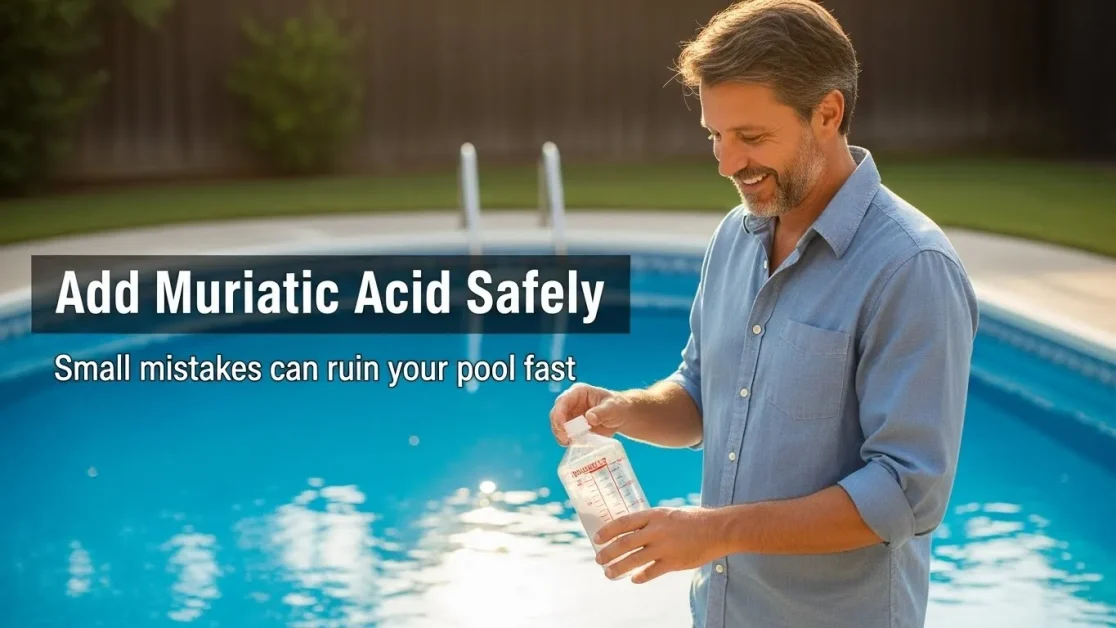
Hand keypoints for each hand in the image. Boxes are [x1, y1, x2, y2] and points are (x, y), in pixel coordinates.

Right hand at [549, 382, 636, 445]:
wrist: (622, 416)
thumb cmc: (618, 406)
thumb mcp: (613, 407)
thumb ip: (601, 412)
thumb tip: (589, 418)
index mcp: (579, 392)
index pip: (563, 401)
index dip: (559, 413)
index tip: (563, 427)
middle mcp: (571, 403)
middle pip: (556, 414)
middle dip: (558, 427)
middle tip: (566, 439)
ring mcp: (571, 415)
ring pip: (558, 426)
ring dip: (561, 435)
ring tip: (570, 442)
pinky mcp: (573, 427)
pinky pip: (565, 434)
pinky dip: (567, 440)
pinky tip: (574, 444)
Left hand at [593, 507, 726, 582]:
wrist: (718, 529)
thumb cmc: (694, 519)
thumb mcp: (669, 513)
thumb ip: (652, 521)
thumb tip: (633, 529)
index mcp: (654, 515)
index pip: (624, 522)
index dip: (608, 531)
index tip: (597, 538)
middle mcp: (656, 530)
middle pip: (624, 543)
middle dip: (608, 552)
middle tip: (598, 559)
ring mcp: (664, 547)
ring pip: (634, 560)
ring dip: (618, 568)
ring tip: (609, 573)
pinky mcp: (674, 562)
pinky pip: (651, 572)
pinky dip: (641, 577)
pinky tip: (634, 579)